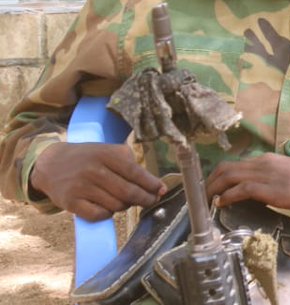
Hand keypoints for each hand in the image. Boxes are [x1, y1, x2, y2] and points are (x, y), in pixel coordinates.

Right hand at [31, 142, 165, 220]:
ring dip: (125, 206)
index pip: (135, 172)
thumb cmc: (88, 158)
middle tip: (151, 201)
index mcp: (106, 155)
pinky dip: (108, 214)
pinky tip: (108, 208)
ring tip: (125, 201)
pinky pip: (99, 215)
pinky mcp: (71, 203)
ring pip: (116, 205)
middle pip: (128, 192)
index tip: (162, 190)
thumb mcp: (107, 151)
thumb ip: (129, 162)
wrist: (51, 164)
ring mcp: (81, 187)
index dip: (152, 184)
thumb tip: (154, 184)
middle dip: (145, 199)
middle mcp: (94, 170)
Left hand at [206, 154, 289, 211]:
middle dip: (209, 182)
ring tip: (206, 202)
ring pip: (228, 176)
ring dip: (213, 190)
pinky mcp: (269, 189)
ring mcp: (265, 174)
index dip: (219, 176)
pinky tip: (221, 204)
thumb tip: (261, 194)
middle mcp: (263, 163)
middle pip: (225, 168)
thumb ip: (273, 181)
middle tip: (203, 196)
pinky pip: (239, 190)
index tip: (212, 188)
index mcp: (268, 159)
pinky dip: (226, 197)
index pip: (235, 164)